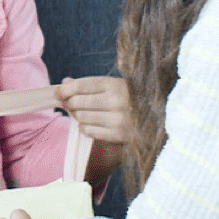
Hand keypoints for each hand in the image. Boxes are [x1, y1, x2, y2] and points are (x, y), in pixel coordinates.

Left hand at [56, 75, 128, 194]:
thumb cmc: (133, 99)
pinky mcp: (119, 136)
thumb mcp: (115, 86)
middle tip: (69, 105)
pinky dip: (85, 128)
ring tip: (82, 114)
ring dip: (77, 117)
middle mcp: (117, 100)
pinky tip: (92, 124)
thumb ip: (90, 85)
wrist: (161, 118)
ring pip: (82, 118)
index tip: (58, 93)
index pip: (82, 85)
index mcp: (116, 84)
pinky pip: (89, 132)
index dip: (65, 89)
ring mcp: (119, 119)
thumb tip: (64, 82)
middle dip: (69, 104)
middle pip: (78, 102)